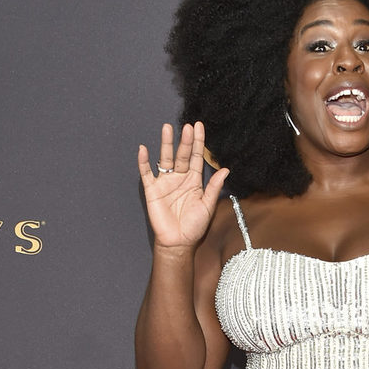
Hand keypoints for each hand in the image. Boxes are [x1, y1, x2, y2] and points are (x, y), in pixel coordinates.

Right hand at [137, 122, 229, 250]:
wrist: (178, 242)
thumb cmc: (194, 226)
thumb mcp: (207, 206)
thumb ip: (213, 187)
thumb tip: (225, 170)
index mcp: (194, 181)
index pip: (196, 157)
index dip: (197, 142)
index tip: (198, 126)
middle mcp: (179, 178)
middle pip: (182, 155)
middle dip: (185, 141)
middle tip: (187, 126)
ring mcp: (165, 183)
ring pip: (165, 159)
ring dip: (166, 144)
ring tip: (167, 128)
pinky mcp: (152, 190)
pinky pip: (147, 174)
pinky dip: (144, 162)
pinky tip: (144, 150)